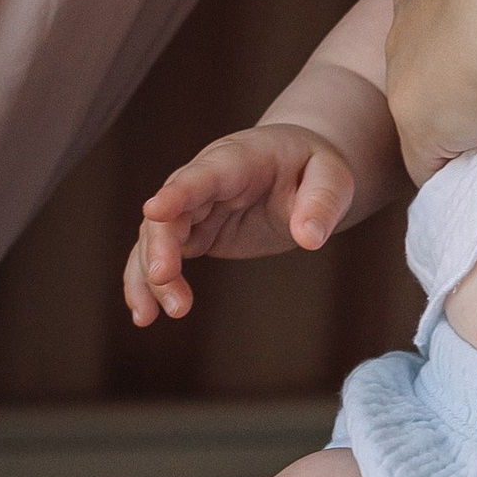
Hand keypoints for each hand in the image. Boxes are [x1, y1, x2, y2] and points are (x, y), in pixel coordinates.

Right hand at [122, 122, 354, 324]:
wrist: (299, 167)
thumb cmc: (315, 168)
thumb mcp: (332, 178)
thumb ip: (321, 203)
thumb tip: (309, 238)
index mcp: (238, 159)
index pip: (203, 174)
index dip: (179, 191)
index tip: (155, 209)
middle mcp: (205, 180)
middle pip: (171, 211)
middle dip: (160, 245)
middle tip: (164, 279)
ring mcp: (194, 207)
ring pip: (156, 237)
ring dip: (149, 275)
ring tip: (149, 316)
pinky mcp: (194, 232)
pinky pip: (161, 255)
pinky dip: (147, 282)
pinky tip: (143, 314)